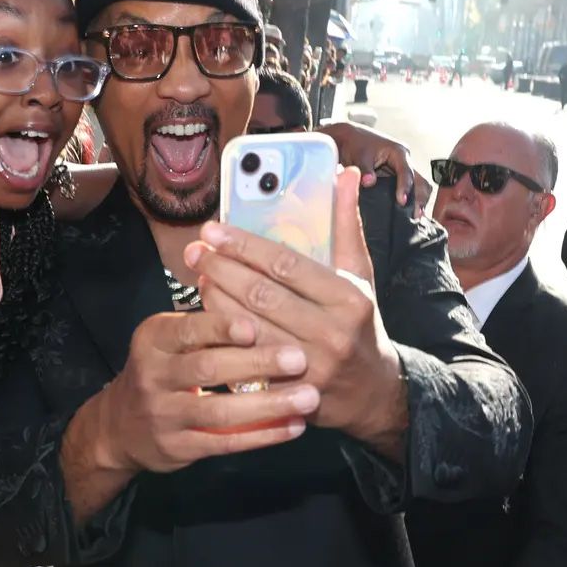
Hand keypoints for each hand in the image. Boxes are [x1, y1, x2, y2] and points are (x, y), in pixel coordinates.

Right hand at [82, 310, 313, 474]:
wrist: (120, 426)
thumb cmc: (162, 368)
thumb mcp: (168, 337)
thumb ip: (205, 320)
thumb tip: (258, 283)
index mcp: (154, 338)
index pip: (188, 329)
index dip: (221, 327)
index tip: (256, 325)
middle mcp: (154, 375)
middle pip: (207, 368)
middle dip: (256, 363)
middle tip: (299, 358)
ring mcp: (164, 415)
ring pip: (219, 410)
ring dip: (268, 404)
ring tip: (309, 397)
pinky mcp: (178, 448)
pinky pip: (225, 442)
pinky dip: (261, 435)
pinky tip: (293, 427)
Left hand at [186, 168, 405, 447]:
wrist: (371, 392)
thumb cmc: (360, 323)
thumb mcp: (360, 274)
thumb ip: (347, 224)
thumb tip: (346, 174)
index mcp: (349, 299)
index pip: (287, 265)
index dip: (245, 246)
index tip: (215, 230)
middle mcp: (331, 333)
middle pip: (261, 295)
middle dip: (221, 269)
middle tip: (196, 250)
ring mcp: (309, 367)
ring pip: (247, 327)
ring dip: (216, 298)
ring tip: (199, 276)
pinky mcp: (289, 393)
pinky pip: (243, 358)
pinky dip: (221, 333)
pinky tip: (207, 312)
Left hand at [316, 120, 428, 208]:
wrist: (350, 139)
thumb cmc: (355, 145)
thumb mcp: (359, 156)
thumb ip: (365, 170)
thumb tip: (369, 182)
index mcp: (398, 152)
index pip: (407, 172)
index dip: (405, 187)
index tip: (402, 202)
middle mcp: (405, 160)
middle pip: (420, 180)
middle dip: (420, 197)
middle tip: (416, 215)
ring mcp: (403, 169)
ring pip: (418, 185)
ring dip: (419, 200)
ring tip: (415, 217)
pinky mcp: (398, 177)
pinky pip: (409, 188)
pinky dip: (411, 199)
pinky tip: (408, 213)